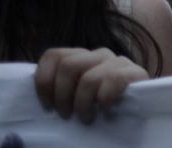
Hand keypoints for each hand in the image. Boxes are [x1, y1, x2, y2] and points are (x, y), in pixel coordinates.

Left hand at [34, 47, 148, 123]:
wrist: (140, 113)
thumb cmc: (98, 110)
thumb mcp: (74, 98)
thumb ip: (58, 91)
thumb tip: (31, 109)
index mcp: (80, 57)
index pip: (53, 55)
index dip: (44, 81)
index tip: (46, 106)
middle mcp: (98, 54)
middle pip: (69, 65)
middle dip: (63, 96)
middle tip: (66, 116)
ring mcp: (118, 61)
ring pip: (89, 77)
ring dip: (83, 104)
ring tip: (86, 118)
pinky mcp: (136, 72)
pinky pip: (114, 80)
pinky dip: (105, 99)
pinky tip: (106, 111)